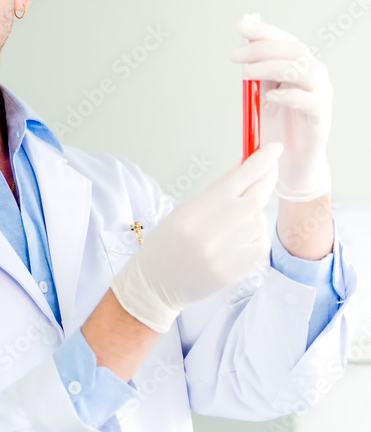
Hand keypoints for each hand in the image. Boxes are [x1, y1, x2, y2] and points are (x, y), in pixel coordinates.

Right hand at [110, 143, 282, 332]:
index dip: (260, 161)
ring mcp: (227, 252)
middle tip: (269, 170)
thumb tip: (247, 166)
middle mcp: (213, 230)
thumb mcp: (187, 209)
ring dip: (254, 214)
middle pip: (256, 196)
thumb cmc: (168, 242)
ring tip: (230, 224)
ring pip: (259, 219)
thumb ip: (219, 189)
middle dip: (266, 180)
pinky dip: (255, 235)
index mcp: (196, 210)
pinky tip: (236, 240)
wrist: (158, 283)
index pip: (238, 178)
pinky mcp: (238, 269)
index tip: (274, 149)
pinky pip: (261, 241)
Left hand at [230, 17, 332, 201]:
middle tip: (235, 56)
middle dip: (261, 49)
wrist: (289, 163)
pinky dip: (289, 95)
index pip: (284, 41)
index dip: (263, 32)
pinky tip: (270, 97)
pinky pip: (310, 100)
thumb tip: (242, 46)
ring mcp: (320, 95)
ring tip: (247, 74)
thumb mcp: (262, 95)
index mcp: (299, 67)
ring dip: (273, 68)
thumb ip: (257, 73)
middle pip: (293, 51)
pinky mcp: (321, 117)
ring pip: (303, 71)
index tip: (240, 26)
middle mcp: (313, 76)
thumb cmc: (277, 128)